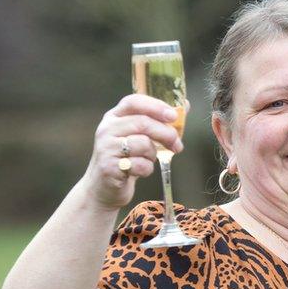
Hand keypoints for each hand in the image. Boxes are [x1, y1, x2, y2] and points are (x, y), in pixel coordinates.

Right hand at [80, 94, 183, 208]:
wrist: (103, 186)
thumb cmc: (126, 158)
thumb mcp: (140, 136)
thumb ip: (159, 121)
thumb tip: (184, 105)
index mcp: (114, 116)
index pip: (134, 101)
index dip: (156, 106)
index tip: (173, 116)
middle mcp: (107, 129)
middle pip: (143, 123)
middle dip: (166, 133)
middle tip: (176, 145)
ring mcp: (106, 148)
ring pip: (143, 144)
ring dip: (154, 154)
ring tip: (149, 159)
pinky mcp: (109, 167)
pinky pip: (140, 165)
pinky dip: (147, 169)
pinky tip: (141, 170)